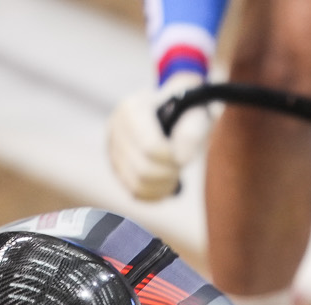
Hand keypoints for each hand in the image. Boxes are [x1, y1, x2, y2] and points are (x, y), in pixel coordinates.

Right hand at [106, 72, 211, 201]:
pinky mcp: (117, 167)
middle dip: (169, 173)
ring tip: (176, 174)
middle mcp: (115, 130)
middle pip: (142, 170)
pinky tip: (169, 183)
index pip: (150, 148)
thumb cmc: (189, 106)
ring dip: (164, 185)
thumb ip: (192, 130)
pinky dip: (156, 193)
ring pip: (137, 185)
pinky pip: (135, 193)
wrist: (176, 106)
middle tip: (182, 165)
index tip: (187, 153)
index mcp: (131, 109)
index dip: (173, 158)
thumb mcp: (197, 110)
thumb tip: (181, 158)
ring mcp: (113, 150)